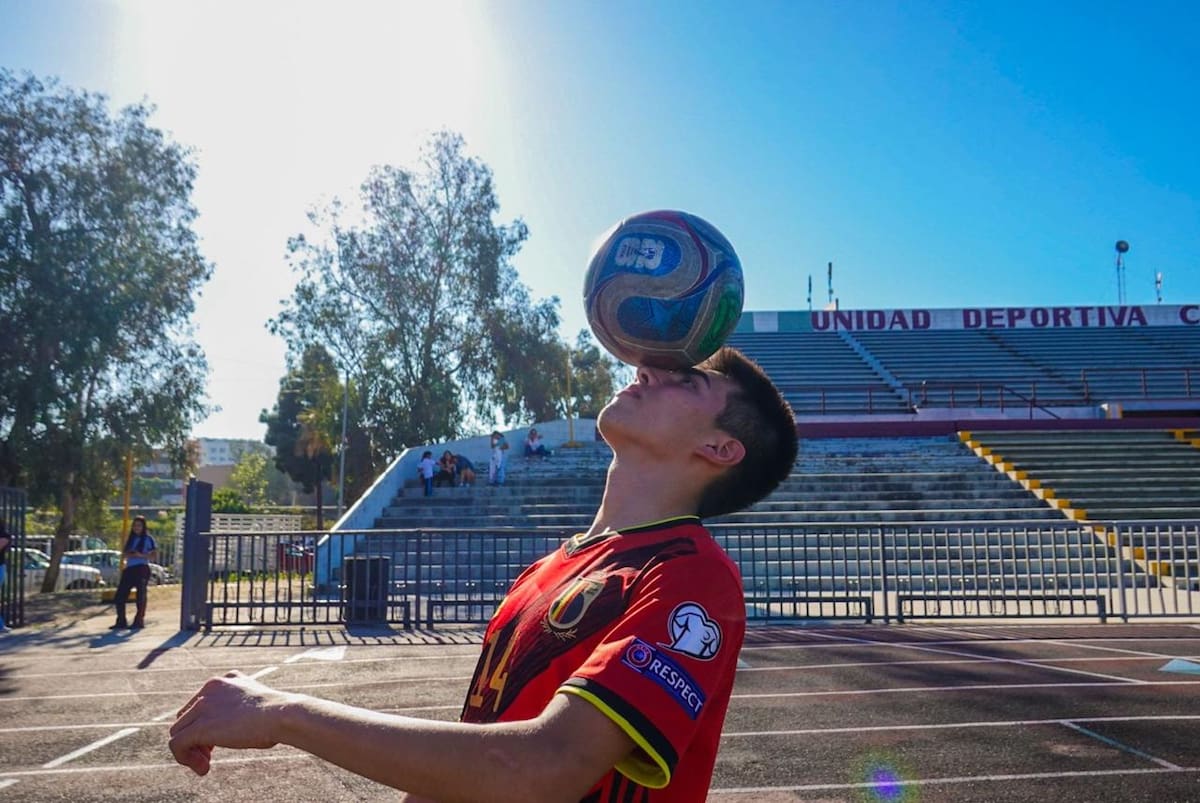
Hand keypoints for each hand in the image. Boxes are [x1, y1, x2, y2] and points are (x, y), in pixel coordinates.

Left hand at [168, 671, 292, 775]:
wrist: (283, 714)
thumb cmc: (279, 715)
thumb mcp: (257, 704)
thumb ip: (239, 709)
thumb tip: (234, 728)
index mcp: (224, 681)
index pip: (198, 705)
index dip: (204, 726)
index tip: (217, 743)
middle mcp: (210, 689)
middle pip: (186, 718)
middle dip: (195, 739)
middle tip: (211, 755)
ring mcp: (203, 706)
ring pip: (178, 732)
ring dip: (190, 752)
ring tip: (206, 764)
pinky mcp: (200, 726)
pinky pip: (177, 744)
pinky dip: (185, 759)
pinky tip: (204, 768)